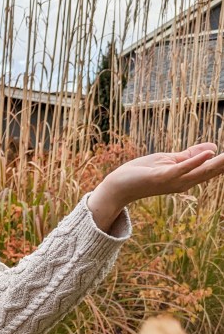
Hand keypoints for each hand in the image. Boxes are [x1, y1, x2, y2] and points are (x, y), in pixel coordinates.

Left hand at [105, 143, 223, 205]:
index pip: (215, 168)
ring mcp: (174, 181)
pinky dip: (195, 161)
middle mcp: (185, 182)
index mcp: (189, 176)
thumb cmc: (143, 172)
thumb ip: (191, 155)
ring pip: (202, 171)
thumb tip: (213, 148)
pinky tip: (209, 153)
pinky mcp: (162, 177)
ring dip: (220, 162)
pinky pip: (182, 169)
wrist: (120, 185)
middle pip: (213, 171)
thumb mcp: (170, 160)